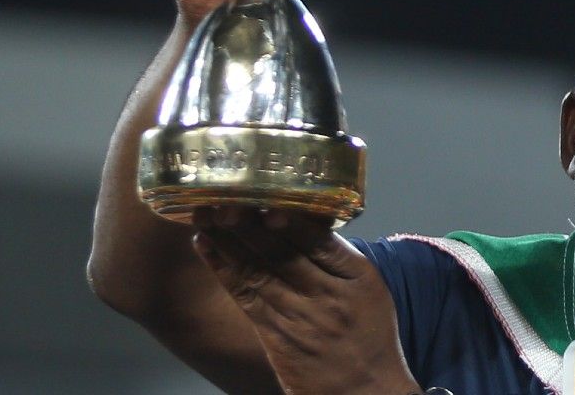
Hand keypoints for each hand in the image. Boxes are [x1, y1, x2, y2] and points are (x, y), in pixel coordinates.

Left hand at [194, 208, 418, 394]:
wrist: (366, 392)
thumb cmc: (370, 337)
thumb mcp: (370, 289)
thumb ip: (338, 257)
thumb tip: (300, 217)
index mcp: (357, 278)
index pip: (319, 240)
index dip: (290, 220)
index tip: (267, 201)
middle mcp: (327, 296)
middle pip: (282, 252)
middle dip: (249, 223)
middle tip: (223, 198)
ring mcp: (299, 318)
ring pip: (257, 270)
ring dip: (226, 240)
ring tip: (204, 215)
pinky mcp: (277, 337)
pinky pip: (245, 297)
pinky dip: (223, 269)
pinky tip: (206, 246)